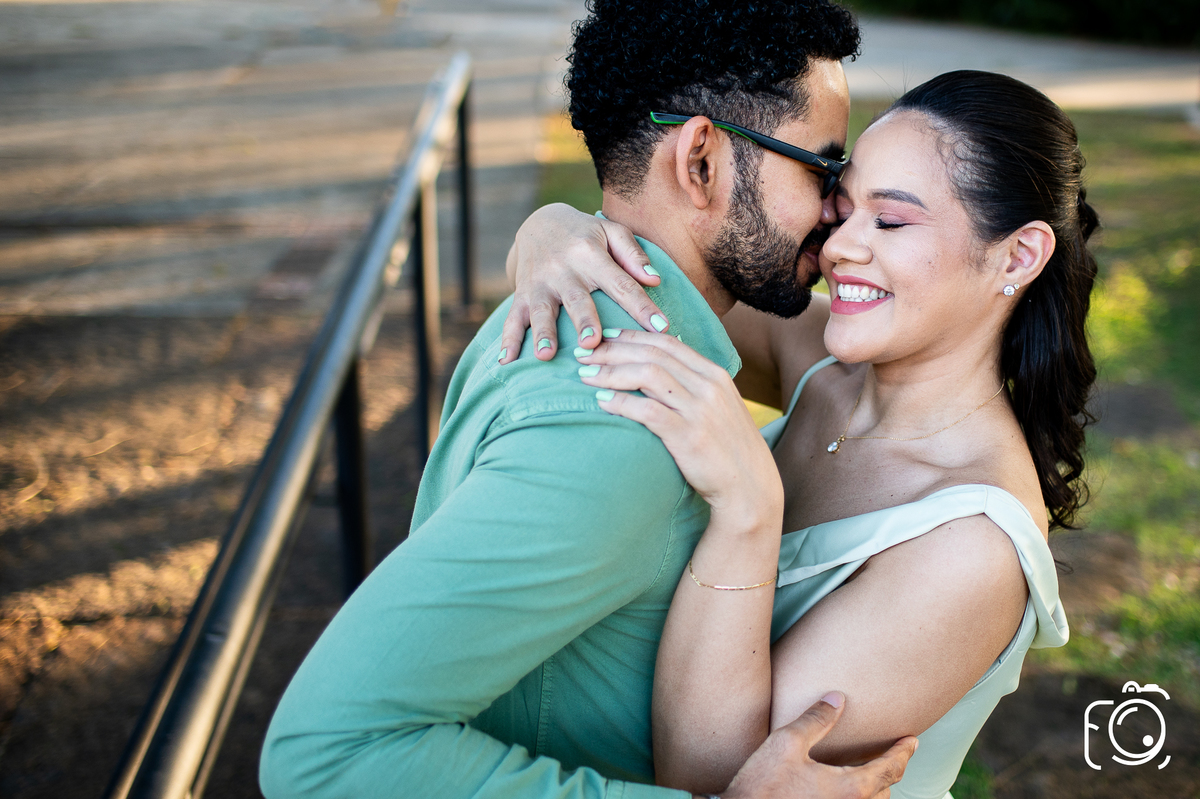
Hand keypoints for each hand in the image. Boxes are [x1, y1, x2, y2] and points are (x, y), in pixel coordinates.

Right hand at [501, 203, 668, 362]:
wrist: (540, 222)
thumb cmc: (586, 234)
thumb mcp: (612, 232)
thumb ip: (633, 255)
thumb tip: (655, 280)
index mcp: (591, 254)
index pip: (621, 283)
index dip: (641, 306)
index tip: (661, 328)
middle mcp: (564, 269)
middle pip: (577, 299)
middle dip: (584, 321)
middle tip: (593, 343)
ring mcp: (540, 283)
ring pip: (541, 309)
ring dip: (543, 332)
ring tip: (546, 355)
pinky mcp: (521, 293)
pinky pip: (512, 317)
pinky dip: (508, 339)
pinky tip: (506, 361)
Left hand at [580, 329, 781, 521]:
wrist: (750, 488)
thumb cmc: (728, 449)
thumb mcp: (719, 408)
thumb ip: (695, 386)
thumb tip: (663, 369)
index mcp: (715, 374)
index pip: (666, 343)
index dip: (631, 336)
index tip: (604, 336)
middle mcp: (708, 386)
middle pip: (652, 354)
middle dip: (612, 349)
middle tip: (583, 352)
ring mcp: (700, 410)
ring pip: (647, 375)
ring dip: (611, 372)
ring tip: (585, 376)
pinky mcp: (689, 435)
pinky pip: (647, 410)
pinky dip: (621, 402)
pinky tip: (601, 402)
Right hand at [717, 694, 916, 798]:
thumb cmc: (762, 786)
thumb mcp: (787, 743)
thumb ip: (816, 719)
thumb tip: (837, 698)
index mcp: (851, 789)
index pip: (890, 768)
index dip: (903, 751)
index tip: (912, 740)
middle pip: (885, 789)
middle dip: (891, 769)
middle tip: (894, 752)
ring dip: (876, 787)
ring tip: (871, 770)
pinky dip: (859, 797)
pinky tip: (842, 787)